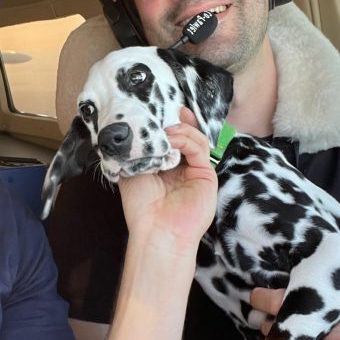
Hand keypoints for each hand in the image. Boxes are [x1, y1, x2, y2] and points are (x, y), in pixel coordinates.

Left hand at [118, 107, 217, 246]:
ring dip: (180, 130)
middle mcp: (183, 167)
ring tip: (165, 131)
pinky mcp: (207, 175)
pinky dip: (187, 140)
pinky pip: (200, 149)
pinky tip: (172, 140)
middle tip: (166, 109)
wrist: (156, 230)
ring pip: (195, 139)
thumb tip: (137, 130)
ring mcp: (196, 171)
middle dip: (177, 120)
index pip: (171, 139)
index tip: (159, 109)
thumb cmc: (141, 206)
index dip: (167, 123)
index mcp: (166, 167)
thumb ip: (137, 151)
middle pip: (187, 135)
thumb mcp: (132, 171)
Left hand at [251, 259, 339, 339]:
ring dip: (281, 337)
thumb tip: (307, 244)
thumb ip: (329, 258)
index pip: (266, 302)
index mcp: (314, 309)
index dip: (259, 296)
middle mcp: (313, 337)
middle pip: (268, 328)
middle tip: (269, 310)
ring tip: (286, 325)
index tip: (258, 293)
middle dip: (266, 318)